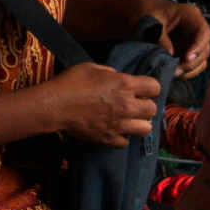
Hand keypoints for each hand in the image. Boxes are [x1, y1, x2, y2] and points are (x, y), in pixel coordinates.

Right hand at [43, 61, 164, 145]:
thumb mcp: (93, 67)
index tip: (142, 89)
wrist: (54, 106)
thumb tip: (117, 78)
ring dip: (139, 124)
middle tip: (135, 105)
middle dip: (146, 106)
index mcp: (125, 84)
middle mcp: (127, 105)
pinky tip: (115, 131)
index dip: (149, 88)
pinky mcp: (109, 139)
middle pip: (153, 109)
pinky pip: (126, 141)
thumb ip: (111, 73)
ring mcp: (119, 125)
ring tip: (129, 121)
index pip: (155, 87)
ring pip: (146, 129)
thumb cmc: (71, 82)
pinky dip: (122, 137)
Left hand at [147, 0, 209, 75]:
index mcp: (190, 15)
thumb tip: (171, 55)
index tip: (187, 58)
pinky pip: (193, 66)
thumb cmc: (145, 13)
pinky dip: (185, 73)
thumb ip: (161, 37)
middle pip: (205, 49)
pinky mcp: (186, 53)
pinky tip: (172, 74)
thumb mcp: (151, 22)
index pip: (203, 32)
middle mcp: (195, 29)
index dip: (198, 46)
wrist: (138, 15)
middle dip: (192, 63)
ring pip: (201, 60)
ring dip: (189, 70)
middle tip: (176, 71)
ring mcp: (192, 42)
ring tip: (173, 74)